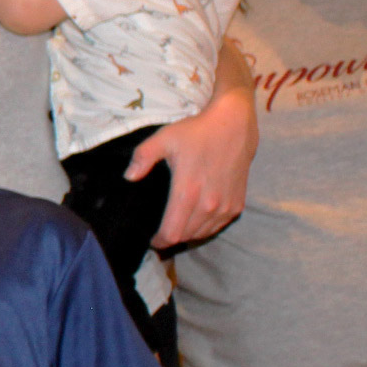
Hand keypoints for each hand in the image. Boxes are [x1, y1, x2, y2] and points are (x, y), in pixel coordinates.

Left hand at [135, 87, 253, 248]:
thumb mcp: (164, 138)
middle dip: (171, 238)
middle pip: (186, 237)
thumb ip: (143, 158)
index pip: (172, 233)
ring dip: (189, 234)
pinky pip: (218, 227)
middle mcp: (209, 204)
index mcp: (188, 191)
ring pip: (203, 234)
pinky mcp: (237, 204)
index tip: (151, 239)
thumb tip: (129, 177)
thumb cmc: (196, 131)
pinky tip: (196, 219)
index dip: (159, 241)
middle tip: (161, 232)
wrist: (234, 125)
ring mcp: (226, 206)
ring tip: (177, 226)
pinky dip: (205, 228)